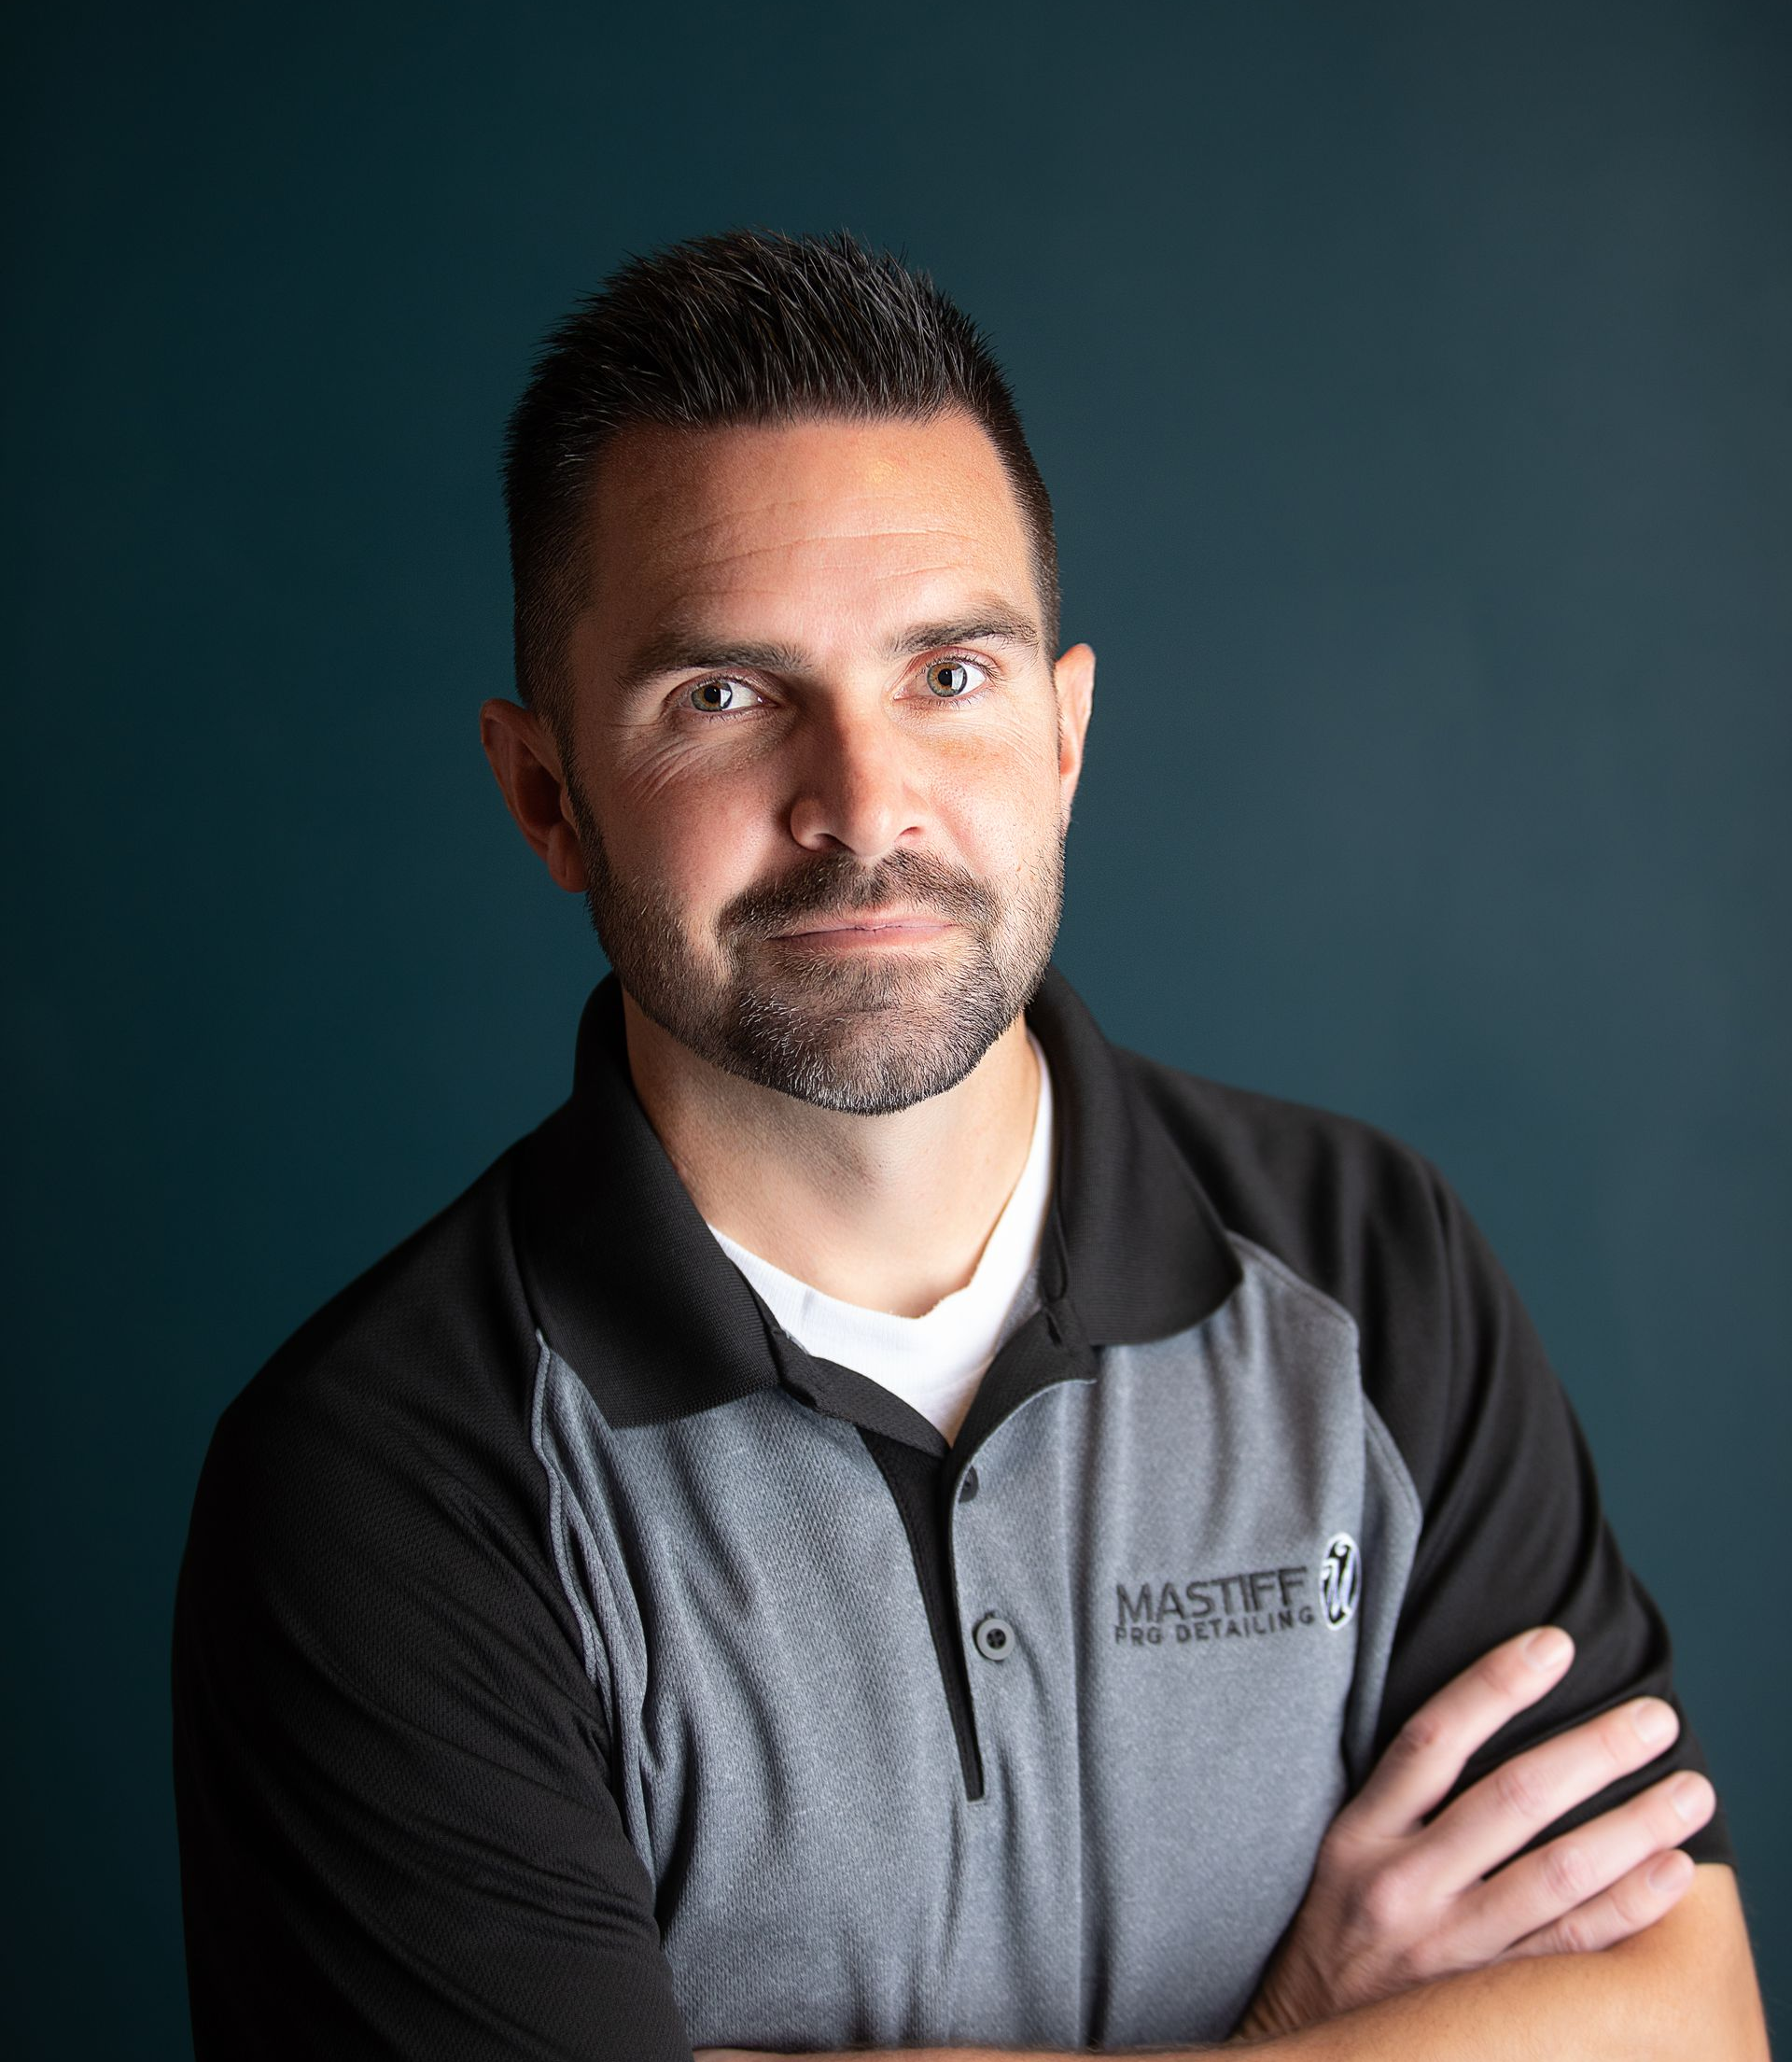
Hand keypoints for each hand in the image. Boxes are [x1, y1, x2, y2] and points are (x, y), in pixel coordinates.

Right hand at [1233, 1625, 1715, 2041]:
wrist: (1309, 2047)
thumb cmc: (1338, 1933)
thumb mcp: (1342, 1853)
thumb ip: (1400, 1797)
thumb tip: (1483, 1717)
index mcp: (1361, 1835)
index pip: (1432, 1740)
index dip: (1494, 1685)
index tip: (1554, 1643)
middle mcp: (1403, 1886)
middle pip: (1510, 1799)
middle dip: (1592, 1751)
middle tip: (1656, 1718)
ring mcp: (1448, 1950)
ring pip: (1554, 1874)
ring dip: (1631, 1825)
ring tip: (1689, 1792)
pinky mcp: (1485, 2004)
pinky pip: (1570, 1950)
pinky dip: (1626, 1907)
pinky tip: (1672, 1873)